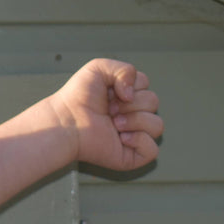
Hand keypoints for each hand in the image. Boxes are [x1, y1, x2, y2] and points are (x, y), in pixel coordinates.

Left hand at [47, 58, 162, 171]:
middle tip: (109, 109)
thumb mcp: (99, 68)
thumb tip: (133, 94)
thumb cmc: (78, 97)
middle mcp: (132, 114)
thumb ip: (125, 69)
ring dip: (135, 121)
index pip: (146, 85)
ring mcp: (134, 135)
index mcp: (127, 96)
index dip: (130, 86)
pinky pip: (153, 149)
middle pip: (153, 102)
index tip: (110, 92)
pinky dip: (139, 141)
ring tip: (114, 123)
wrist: (67, 121)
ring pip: (157, 125)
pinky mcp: (132, 155)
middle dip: (131, 104)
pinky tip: (121, 137)